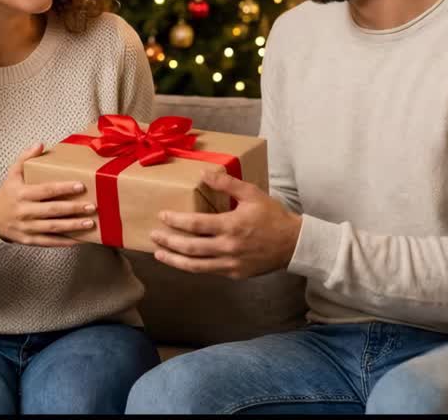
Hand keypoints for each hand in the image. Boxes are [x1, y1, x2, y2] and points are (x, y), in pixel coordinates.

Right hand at [0, 143, 95, 246]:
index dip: (64, 188)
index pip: (46, 190)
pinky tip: (79, 239)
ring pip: (53, 228)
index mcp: (22, 194)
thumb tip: (40, 144)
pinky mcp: (29, 240)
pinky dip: (64, 242)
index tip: (81, 186)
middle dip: (73, 209)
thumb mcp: (12, 174)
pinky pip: (49, 242)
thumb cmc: (7, 194)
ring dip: (73, 226)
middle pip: (52, 210)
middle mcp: (24, 211)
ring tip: (90, 223)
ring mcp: (27, 227)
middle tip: (91, 206)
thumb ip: (25, 158)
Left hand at [149, 168, 302, 278]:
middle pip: (190, 247)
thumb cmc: (272, 216)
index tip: (162, 216)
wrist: (293, 244)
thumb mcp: (252, 193)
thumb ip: (227, 183)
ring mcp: (231, 263)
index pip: (195, 224)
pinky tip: (183, 261)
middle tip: (153, 235)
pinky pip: (209, 271)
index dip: (176, 221)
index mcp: (231, 225)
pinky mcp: (235, 274)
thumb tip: (203, 173)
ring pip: (195, 266)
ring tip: (160, 254)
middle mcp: (228, 247)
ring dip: (174, 260)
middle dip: (168, 242)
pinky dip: (193, 266)